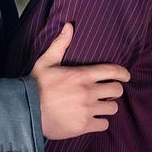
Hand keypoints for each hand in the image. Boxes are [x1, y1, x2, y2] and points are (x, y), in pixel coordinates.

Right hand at [30, 22, 130, 139]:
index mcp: (81, 75)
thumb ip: (60, 44)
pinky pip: (104, 124)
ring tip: (99, 106)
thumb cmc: (36, 85)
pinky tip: (93, 119)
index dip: (123, 73)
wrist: (26, 111)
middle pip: (117, 90)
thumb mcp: (46, 61)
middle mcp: (88, 92)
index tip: (126, 76)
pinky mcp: (84, 126)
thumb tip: (69, 25)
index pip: (112, 71)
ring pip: (112, 108)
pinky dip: (100, 122)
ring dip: (107, 106)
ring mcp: (87, 110)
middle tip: (107, 92)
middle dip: (114, 90)